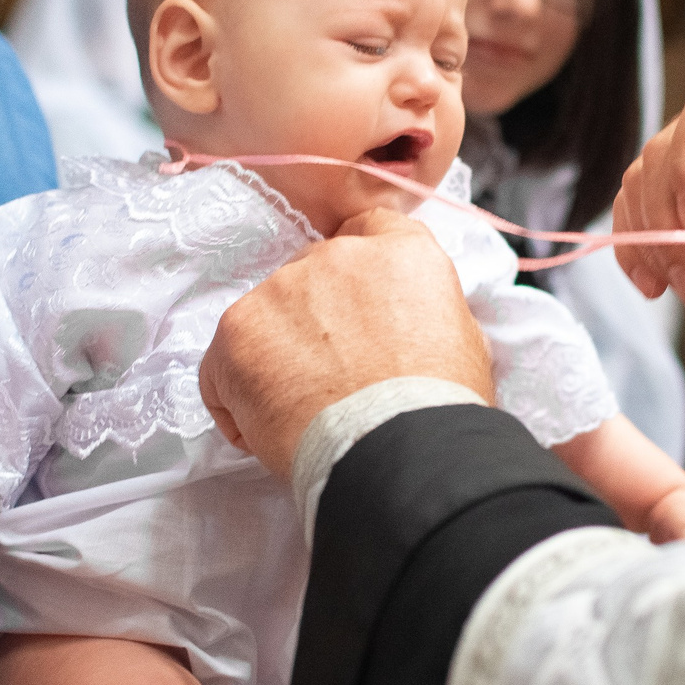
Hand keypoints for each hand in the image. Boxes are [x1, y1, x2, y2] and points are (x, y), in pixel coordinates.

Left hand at [200, 208, 492, 482]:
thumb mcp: (460, 342)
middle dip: (314, 320)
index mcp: (401, 254)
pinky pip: (224, 363)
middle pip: (312, 275)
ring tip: (304, 412)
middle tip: (332, 376)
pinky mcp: (238, 329)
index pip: (368, 232)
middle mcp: (339, 256)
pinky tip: (269, 427)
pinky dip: (238, 397)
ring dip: (277, 357)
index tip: (352, 308)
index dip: (357, 275)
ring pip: (267, 318)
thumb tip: (398, 322)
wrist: (397, 453)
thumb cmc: (435, 411)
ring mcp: (282, 288)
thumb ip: (420, 309)